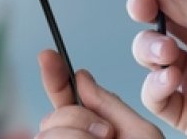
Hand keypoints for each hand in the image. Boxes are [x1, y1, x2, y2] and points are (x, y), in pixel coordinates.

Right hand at [36, 49, 161, 137]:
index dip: (56, 76)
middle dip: (75, 116)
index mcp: (97, 132)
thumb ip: (110, 104)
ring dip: (76, 133)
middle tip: (106, 132)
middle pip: (53, 115)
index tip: (48, 55)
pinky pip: (45, 138)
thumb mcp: (141, 132)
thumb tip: (80, 76)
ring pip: (46, 129)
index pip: (68, 101)